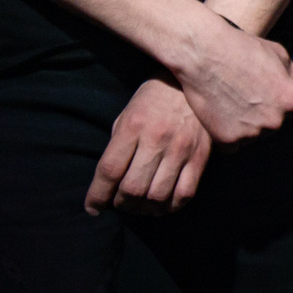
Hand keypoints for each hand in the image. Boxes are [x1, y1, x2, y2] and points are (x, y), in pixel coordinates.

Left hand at [86, 78, 212, 214]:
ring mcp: (181, 149)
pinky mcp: (200, 156)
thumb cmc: (153, 100)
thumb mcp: (127, 115)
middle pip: (133, 188)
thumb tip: (108, 185)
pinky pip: (184, 194)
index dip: (97, 195)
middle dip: (122, 204)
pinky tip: (162, 204)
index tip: (92, 208)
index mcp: (133, 125)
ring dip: (144, 209)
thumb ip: (118, 148)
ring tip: (140, 206)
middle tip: (120, 203)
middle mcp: (157, 138)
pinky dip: (170, 207)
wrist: (192, 83)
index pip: (109, 170)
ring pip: (157, 197)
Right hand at [172, 13, 292, 142]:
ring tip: (229, 102)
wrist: (204, 54)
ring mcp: (252, 133)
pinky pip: (232, 145)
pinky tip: (220, 115)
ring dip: (245, 125)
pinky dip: (227, 134)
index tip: (259, 88)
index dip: (275, 97)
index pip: (291, 108)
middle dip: (262, 113)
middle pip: (273, 124)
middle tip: (242, 95)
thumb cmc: (243, 48)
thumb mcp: (279, 54)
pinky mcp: (228, 140)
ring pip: (253, 136)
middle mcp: (275, 121)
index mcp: (292, 101)